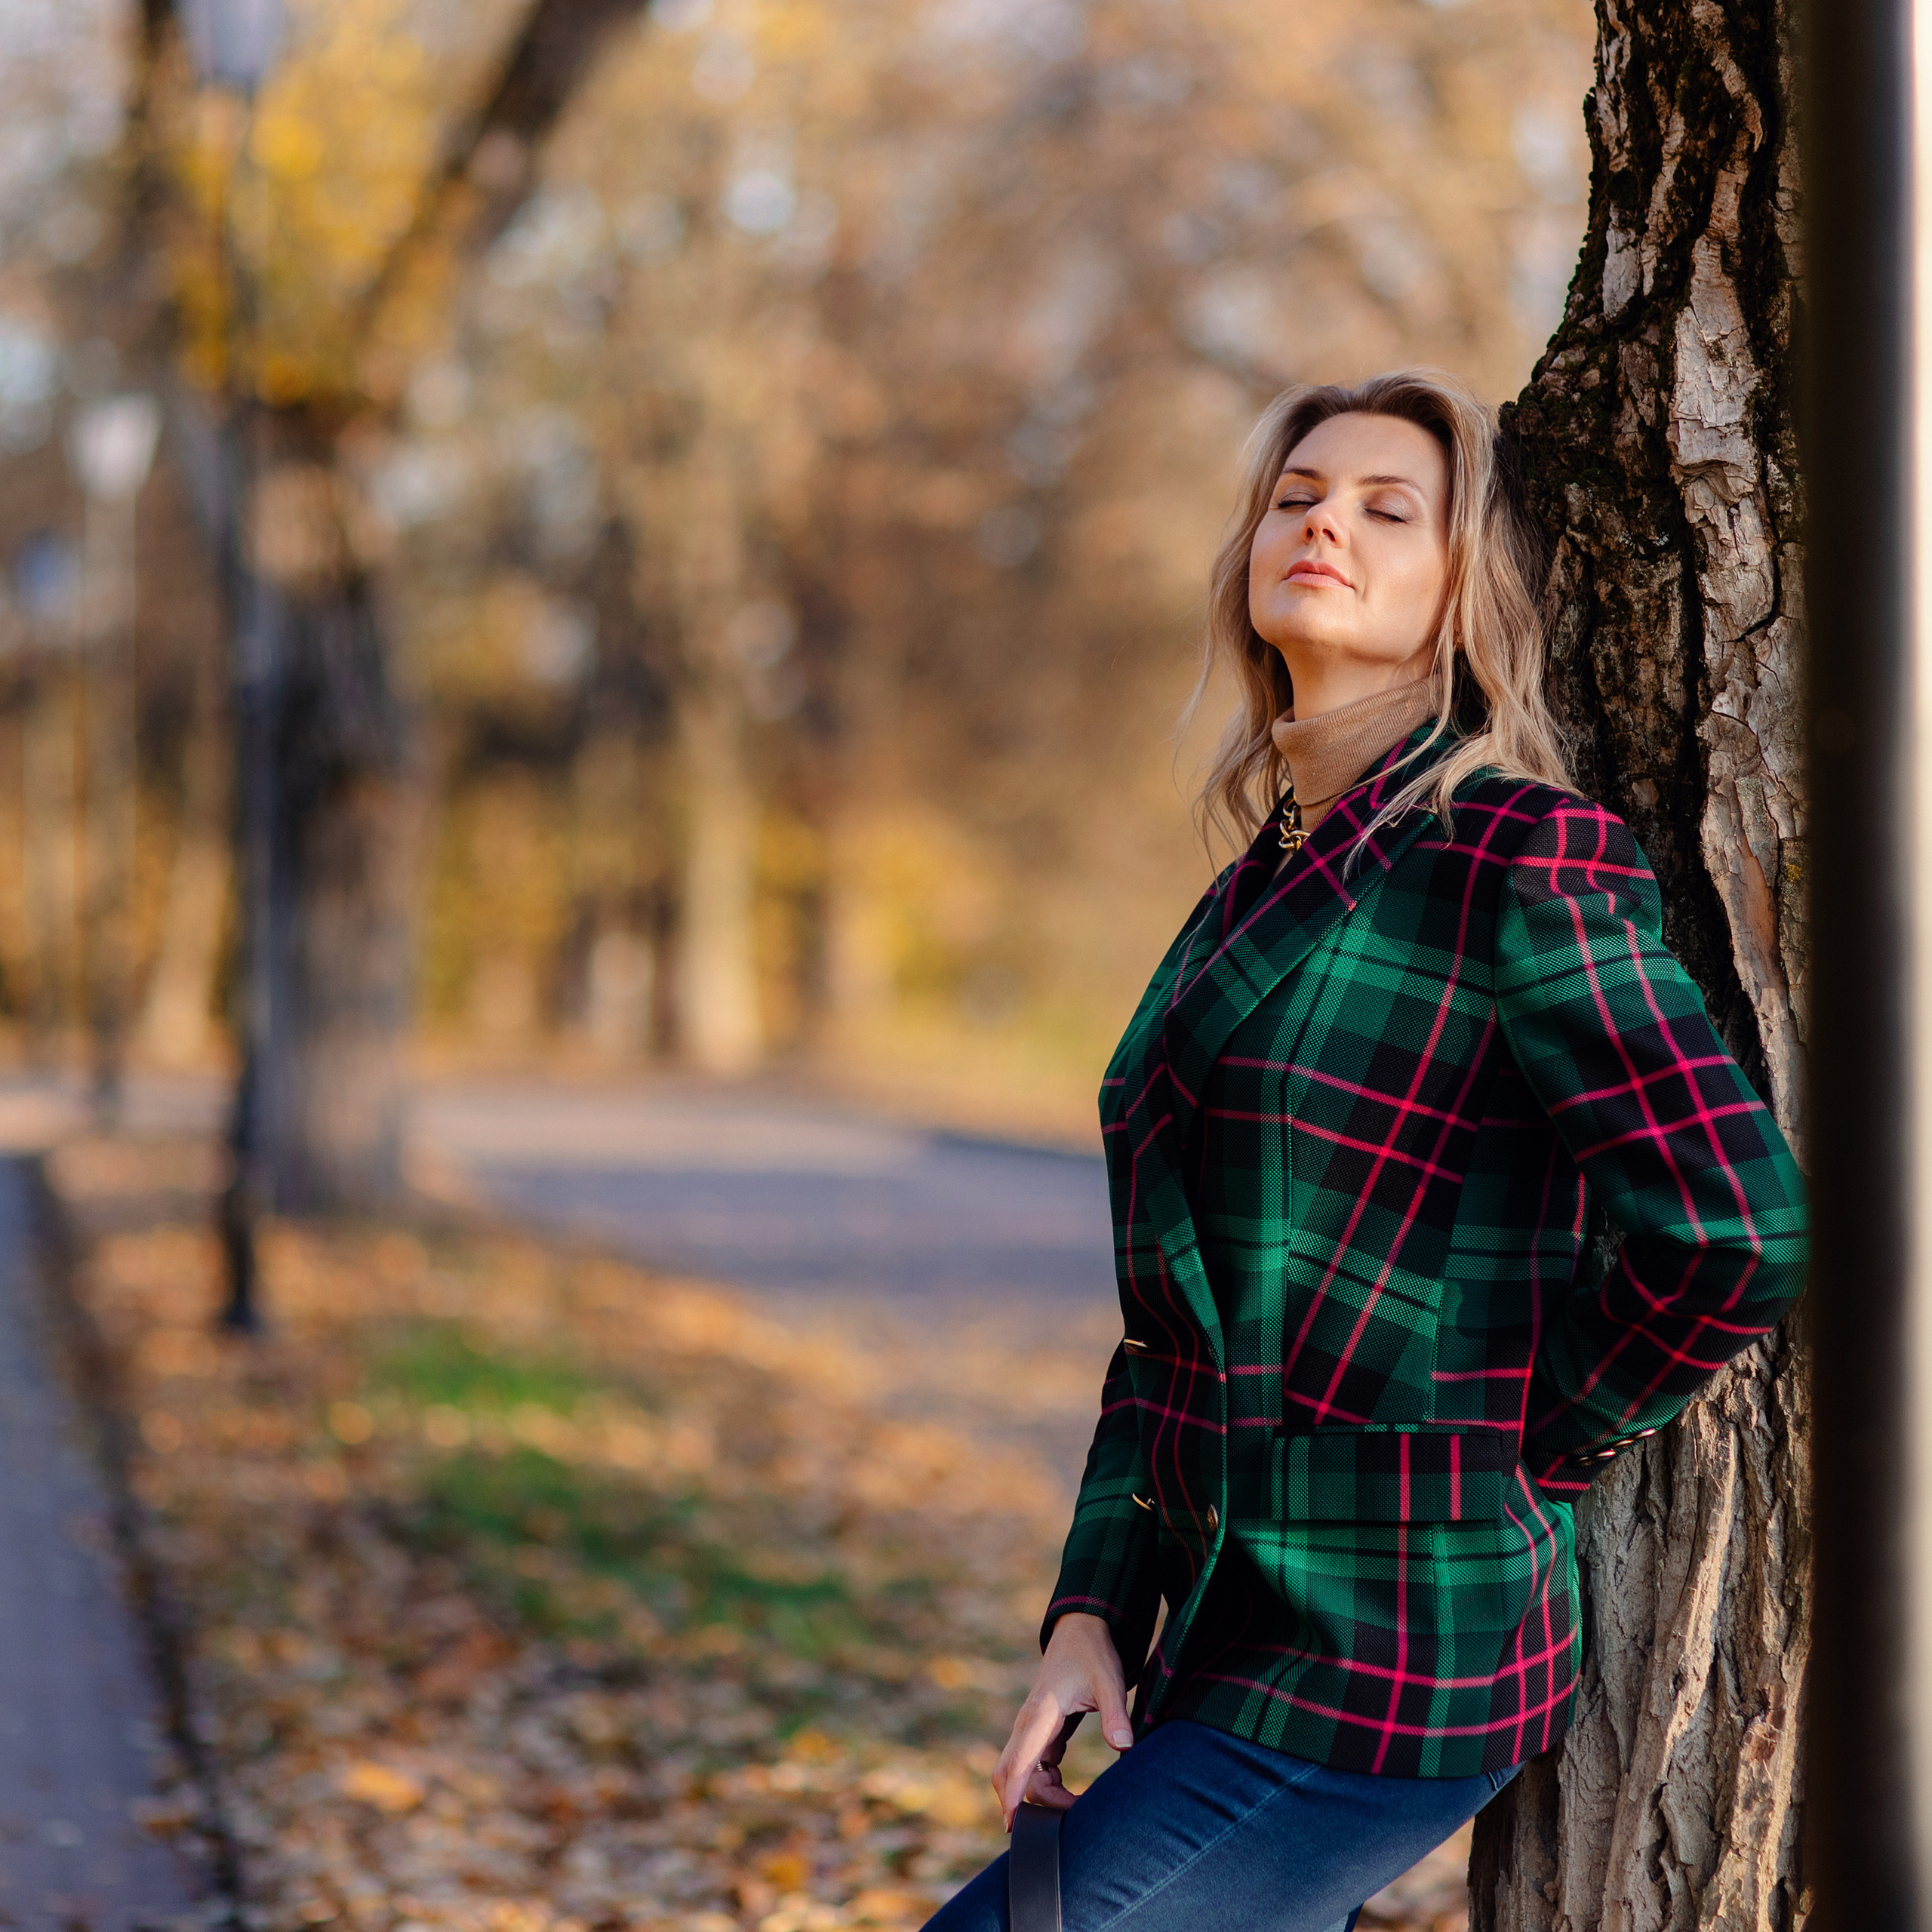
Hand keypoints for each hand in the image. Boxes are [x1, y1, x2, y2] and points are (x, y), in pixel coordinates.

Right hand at [990, 1612, 1133, 1827]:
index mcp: (1041, 1713)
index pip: (1019, 1763)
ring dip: (1039, 1793)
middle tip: (1067, 1817)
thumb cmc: (1093, 1653)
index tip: (1014, 1827)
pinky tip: (1069, 1789)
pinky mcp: (1039, 1730)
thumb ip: (1115, 1715)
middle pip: (1009, 1774)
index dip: (1013, 1796)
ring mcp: (1030, 1727)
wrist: (1081, 1629)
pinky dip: (1044, 1782)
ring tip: (1076, 1804)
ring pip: (1019, 1772)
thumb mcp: (1110, 1681)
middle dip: (1029, 1802)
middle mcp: (1028, 1723)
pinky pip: (1031, 1765)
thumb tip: (1124, 1749)